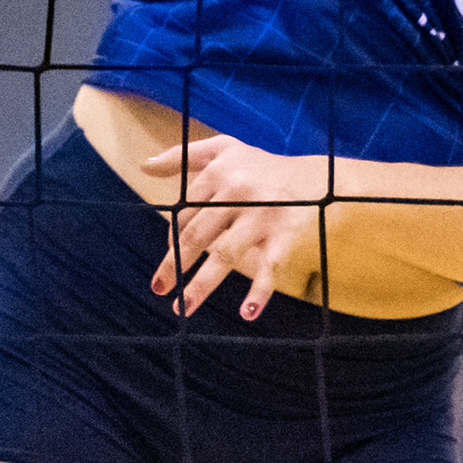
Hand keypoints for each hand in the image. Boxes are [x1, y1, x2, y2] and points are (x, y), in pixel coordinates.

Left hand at [138, 130, 331, 318]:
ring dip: (202, 285)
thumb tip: (146, 166)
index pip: (185, 213)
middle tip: (160, 289)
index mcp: (218, 173)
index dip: (172, 240)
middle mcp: (237, 192)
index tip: (170, 261)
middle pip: (197, 235)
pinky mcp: (284, 234)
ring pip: (225, 255)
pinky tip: (247, 313)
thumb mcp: (223, 149)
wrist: (317, 177)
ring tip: (183, 309)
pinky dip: (260, 290)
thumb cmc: (261, 166)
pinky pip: (269, 266)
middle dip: (175, 265)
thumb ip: (183, 155)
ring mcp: (261, 215)